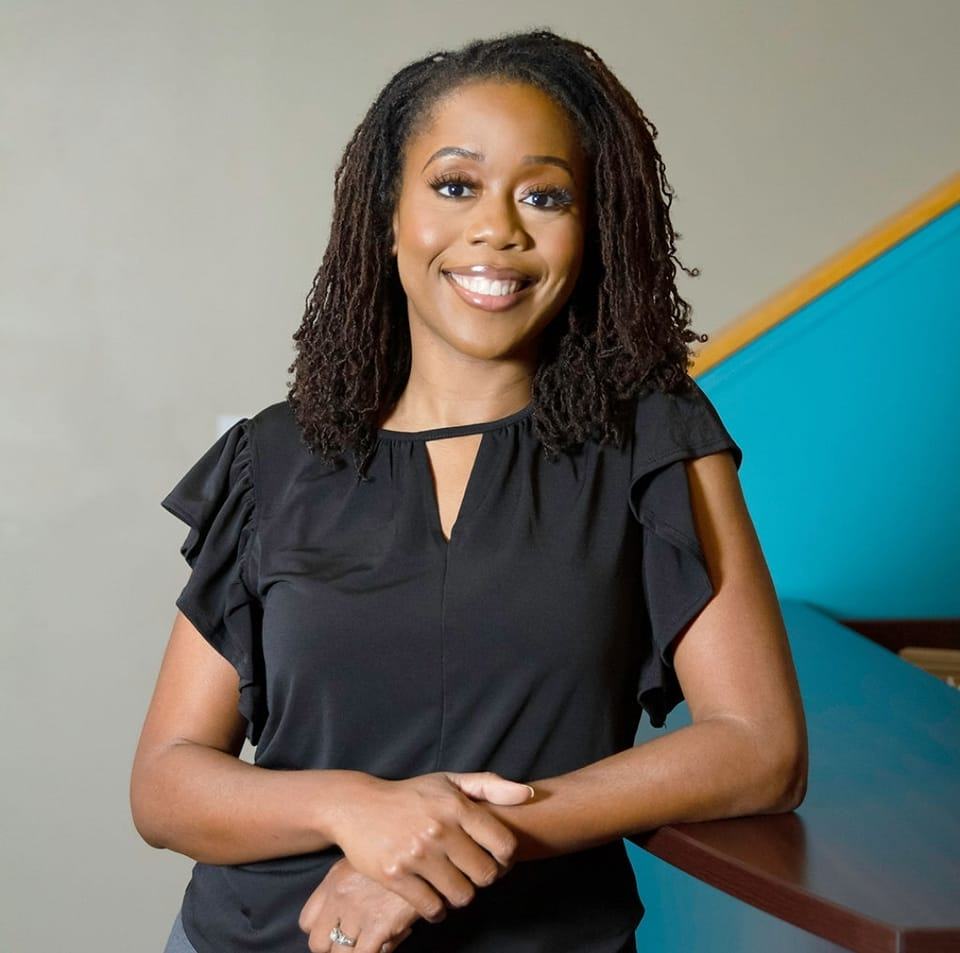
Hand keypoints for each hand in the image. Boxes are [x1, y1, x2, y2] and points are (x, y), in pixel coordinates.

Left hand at [298, 856, 417, 952]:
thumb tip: (345, 917)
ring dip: (356, 952)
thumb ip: (349, 885)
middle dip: (335, 947)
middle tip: (356, 941)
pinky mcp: (378, 925)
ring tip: (376, 940)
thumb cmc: (399, 855)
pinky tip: (390, 940)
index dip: (322, 930)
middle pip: (317, 943)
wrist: (428, 852)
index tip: (338, 930)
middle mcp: (339, 896)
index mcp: (334, 879)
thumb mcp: (366, 861)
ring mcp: (357, 911)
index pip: (306, 921)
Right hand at [329, 771, 531, 922]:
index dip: (505, 858)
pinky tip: (433, 896)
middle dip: (483, 878)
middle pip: (485, 876)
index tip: (494, 857)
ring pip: (462, 896)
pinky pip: (432, 909)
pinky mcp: (396, 876)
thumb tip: (528, 794)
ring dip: (460, 895)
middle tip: (471, 872)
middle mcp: (439, 829)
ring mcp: (416, 854)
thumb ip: (490, 786)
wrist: (356, 805)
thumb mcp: (449, 781)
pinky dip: (437, 910)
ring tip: (452, 883)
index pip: (504, 845)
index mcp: (456, 805)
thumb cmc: (410, 795)